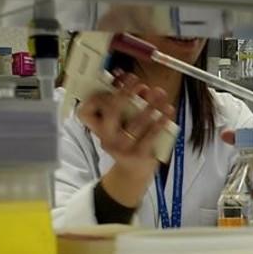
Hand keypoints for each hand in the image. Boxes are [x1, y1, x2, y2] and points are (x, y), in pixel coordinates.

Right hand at [78, 72, 173, 206]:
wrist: (133, 171)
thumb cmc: (127, 140)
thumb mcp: (120, 124)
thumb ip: (127, 106)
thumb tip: (142, 87)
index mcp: (98, 128)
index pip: (85, 111)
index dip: (96, 96)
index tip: (113, 82)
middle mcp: (107, 138)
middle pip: (111, 112)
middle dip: (124, 93)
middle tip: (137, 81)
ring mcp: (122, 148)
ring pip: (135, 123)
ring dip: (149, 105)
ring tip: (159, 93)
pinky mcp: (139, 155)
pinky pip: (151, 136)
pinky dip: (161, 121)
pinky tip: (168, 111)